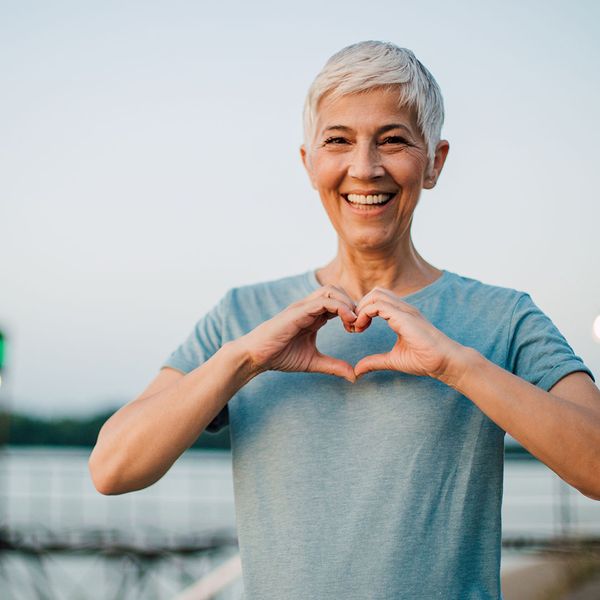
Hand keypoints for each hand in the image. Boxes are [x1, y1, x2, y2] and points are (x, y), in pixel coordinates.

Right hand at [238, 285, 357, 382]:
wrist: (256, 356)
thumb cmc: (280, 356)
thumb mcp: (313, 362)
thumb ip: (333, 366)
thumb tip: (354, 376)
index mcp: (314, 315)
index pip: (338, 301)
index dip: (353, 312)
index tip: (359, 329)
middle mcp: (309, 307)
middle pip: (337, 290)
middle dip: (352, 303)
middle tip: (358, 324)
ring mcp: (303, 307)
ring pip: (331, 290)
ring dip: (347, 303)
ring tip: (353, 322)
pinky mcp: (298, 311)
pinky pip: (323, 301)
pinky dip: (340, 307)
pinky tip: (347, 321)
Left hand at [352, 287, 464, 380]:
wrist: (444, 362)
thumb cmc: (424, 360)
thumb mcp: (393, 360)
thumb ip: (375, 362)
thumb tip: (357, 371)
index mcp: (401, 315)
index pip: (377, 300)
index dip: (362, 311)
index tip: (356, 329)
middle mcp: (402, 309)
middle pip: (375, 292)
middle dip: (359, 306)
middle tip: (353, 326)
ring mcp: (404, 310)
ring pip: (375, 294)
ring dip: (361, 308)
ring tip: (357, 327)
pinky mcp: (404, 316)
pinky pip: (378, 305)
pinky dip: (364, 313)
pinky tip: (362, 328)